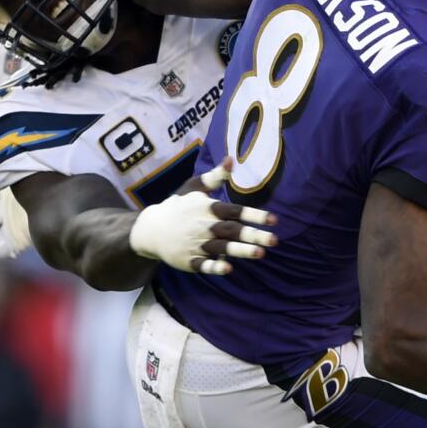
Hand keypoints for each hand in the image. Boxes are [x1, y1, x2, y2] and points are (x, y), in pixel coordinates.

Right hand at [130, 158, 277, 274]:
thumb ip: (215, 176)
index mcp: (207, 208)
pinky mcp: (189, 260)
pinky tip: (228, 268)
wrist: (151, 229)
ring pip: (221, 248)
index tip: (274, 220)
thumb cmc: (178, 205)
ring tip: (261, 253)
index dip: (254, 215)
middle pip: (232, 230)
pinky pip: (203, 265)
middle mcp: (204, 226)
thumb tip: (232, 159)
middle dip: (253, 235)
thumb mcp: (194, 187)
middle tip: (275, 240)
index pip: (234, 211)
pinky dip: (214, 266)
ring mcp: (196, 244)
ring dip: (241, 251)